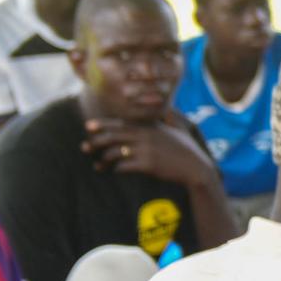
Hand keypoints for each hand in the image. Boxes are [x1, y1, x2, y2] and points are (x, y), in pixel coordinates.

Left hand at [80, 117, 211, 185]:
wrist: (196, 167)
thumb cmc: (188, 149)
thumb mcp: (180, 130)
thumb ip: (170, 119)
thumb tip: (168, 109)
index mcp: (150, 127)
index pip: (121, 123)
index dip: (103, 124)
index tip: (88, 126)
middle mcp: (146, 136)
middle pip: (113, 136)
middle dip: (96, 142)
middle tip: (84, 147)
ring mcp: (146, 150)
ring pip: (116, 152)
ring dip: (103, 159)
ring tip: (98, 165)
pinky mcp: (148, 165)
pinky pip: (124, 166)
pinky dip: (117, 169)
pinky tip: (114, 171)